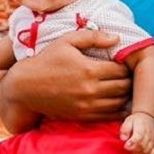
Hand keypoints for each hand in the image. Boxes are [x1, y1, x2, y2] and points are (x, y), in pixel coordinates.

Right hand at [1, 30, 131, 121]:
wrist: (25, 87)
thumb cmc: (46, 60)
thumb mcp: (66, 41)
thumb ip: (93, 37)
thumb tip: (117, 38)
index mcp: (89, 69)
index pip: (122, 70)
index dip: (125, 66)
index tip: (121, 63)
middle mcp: (90, 89)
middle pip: (124, 87)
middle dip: (127, 80)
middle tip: (123, 75)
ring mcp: (87, 105)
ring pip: (120, 103)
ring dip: (124, 95)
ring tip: (119, 87)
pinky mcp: (83, 116)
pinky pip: (110, 116)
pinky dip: (117, 109)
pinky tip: (114, 100)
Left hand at [120, 112, 153, 153]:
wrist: (149, 116)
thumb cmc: (136, 120)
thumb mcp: (128, 121)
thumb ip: (125, 130)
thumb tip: (123, 139)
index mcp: (141, 130)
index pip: (137, 140)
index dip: (130, 145)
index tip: (125, 146)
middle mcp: (149, 136)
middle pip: (142, 147)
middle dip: (133, 150)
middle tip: (128, 148)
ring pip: (147, 151)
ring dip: (138, 153)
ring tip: (133, 151)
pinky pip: (153, 153)